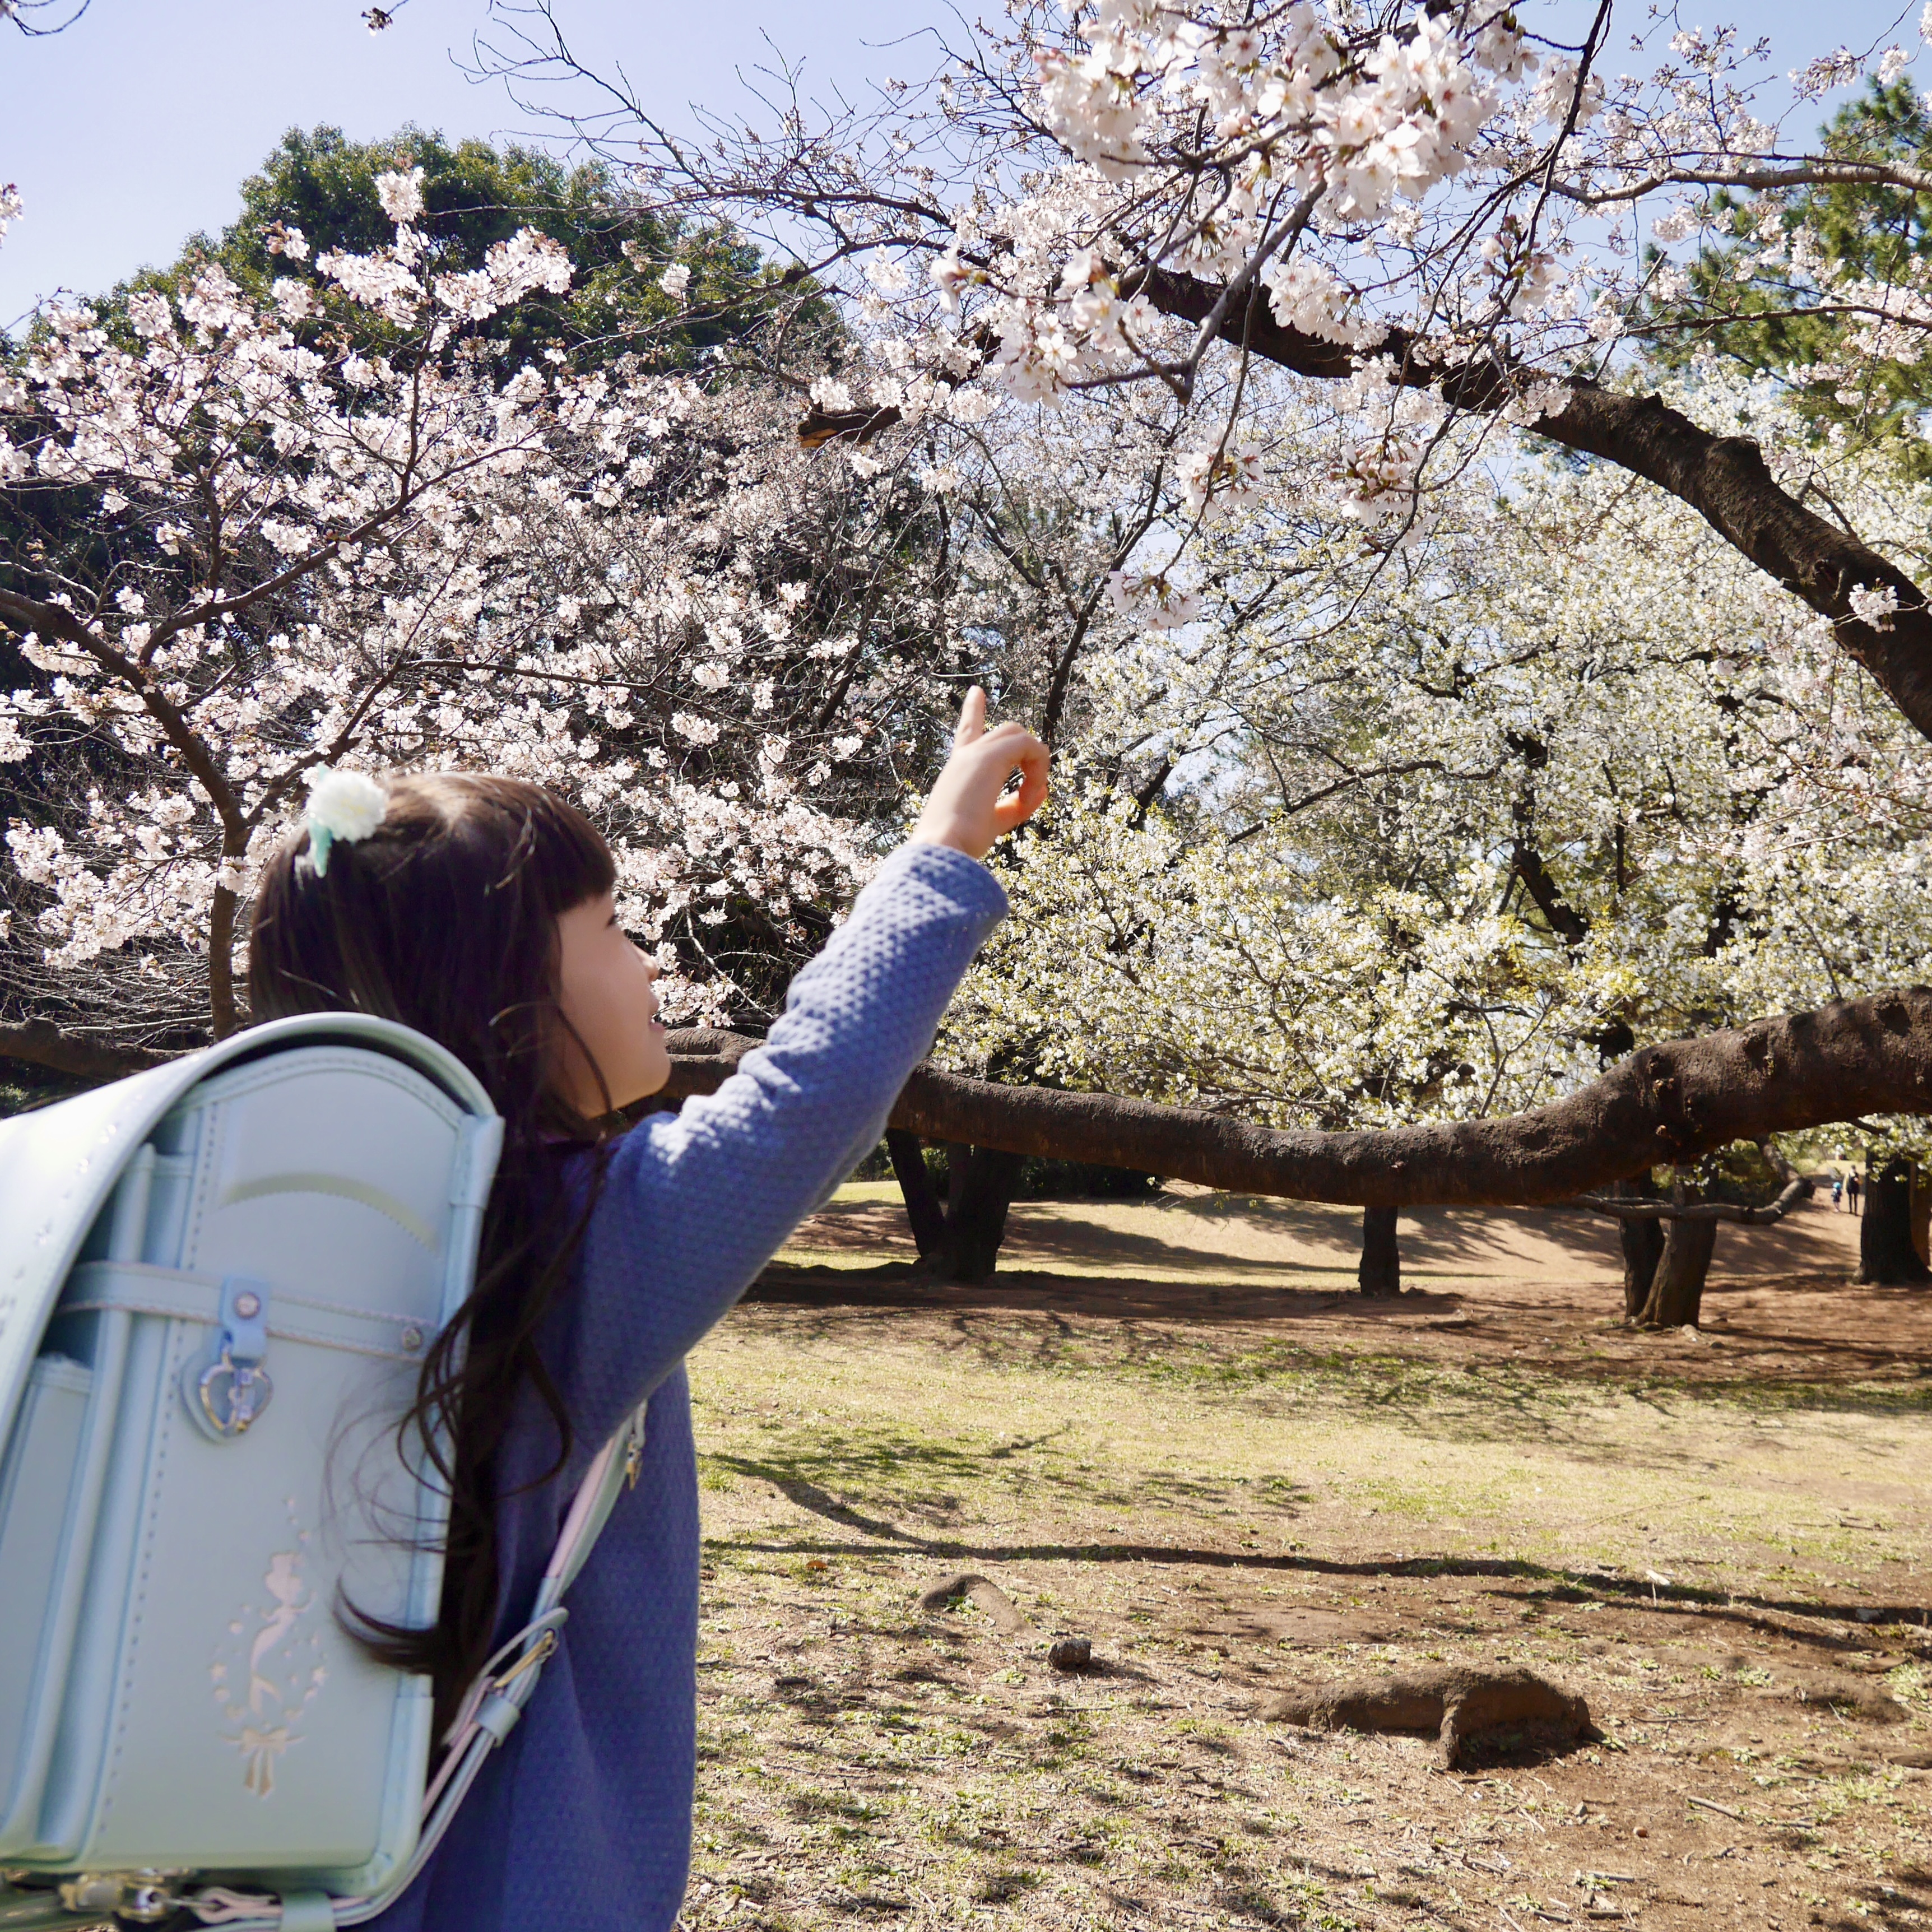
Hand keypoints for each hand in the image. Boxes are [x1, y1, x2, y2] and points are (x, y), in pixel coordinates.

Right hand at [910, 687, 1049, 860]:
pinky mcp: (989, 756)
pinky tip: (1032, 791)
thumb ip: (1016, 805)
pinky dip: (1038, 769)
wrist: (942, 846)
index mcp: (959, 771)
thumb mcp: (993, 822)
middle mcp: (965, 757)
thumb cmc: (961, 841)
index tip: (977, 692)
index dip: (974, 712)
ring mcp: (975, 753)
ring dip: (1035, 763)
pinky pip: (1028, 746)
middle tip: (1032, 786)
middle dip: (1029, 750)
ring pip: (1017, 733)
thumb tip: (1042, 789)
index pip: (968, 733)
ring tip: (1030, 793)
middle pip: (1006, 732)